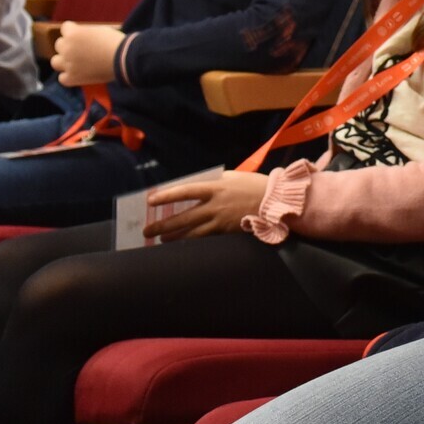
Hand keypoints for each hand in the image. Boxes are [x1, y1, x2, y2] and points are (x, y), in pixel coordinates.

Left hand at [51, 22, 121, 86]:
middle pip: (59, 44)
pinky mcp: (72, 78)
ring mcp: (68, 64)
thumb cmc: (114, 42)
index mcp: (72, 33)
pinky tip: (77, 74)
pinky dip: (68, 76)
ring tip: (74, 62)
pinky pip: (62, 78)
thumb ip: (84, 33)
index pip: (65, 28)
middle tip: (81, 49)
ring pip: (55, 61)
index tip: (82, 35)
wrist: (123, 59)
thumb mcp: (98, 30)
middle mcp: (66, 48)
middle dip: (68, 46)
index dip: (74, 31)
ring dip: (63, 61)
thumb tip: (81, 38)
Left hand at [142, 170, 268, 239]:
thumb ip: (215, 182)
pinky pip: (206, 238)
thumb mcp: (233, 177)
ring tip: (162, 240)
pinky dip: (193, 242)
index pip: (184, 192)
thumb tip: (199, 189)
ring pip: (192, 233)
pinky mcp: (227, 232)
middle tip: (147, 231)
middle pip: (183, 217)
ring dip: (175, 237)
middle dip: (163, 225)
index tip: (150, 201)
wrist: (276, 202)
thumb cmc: (255, 186)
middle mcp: (214, 206)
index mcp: (215, 188)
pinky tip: (184, 245)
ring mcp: (221, 221)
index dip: (166, 196)